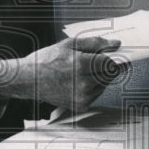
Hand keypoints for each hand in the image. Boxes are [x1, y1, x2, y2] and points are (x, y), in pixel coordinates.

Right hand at [0, 36, 121, 112]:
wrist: (28, 80)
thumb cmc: (46, 60)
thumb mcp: (70, 44)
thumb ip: (95, 43)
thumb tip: (116, 44)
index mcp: (83, 65)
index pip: (111, 63)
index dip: (116, 58)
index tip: (120, 56)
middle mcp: (85, 83)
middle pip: (110, 75)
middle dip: (107, 66)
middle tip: (93, 61)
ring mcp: (83, 96)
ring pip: (104, 84)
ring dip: (100, 76)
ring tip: (81, 70)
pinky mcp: (80, 105)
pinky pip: (96, 94)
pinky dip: (93, 86)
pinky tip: (78, 80)